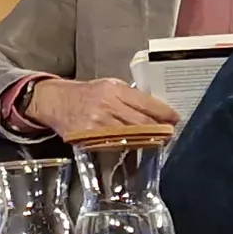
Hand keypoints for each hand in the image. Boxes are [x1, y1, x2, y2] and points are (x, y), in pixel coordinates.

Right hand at [20, 76, 176, 137]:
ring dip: (147, 141)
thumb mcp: (109, 85)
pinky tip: (136, 148)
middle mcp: (107, 106)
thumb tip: (154, 109)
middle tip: (170, 134)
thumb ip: (130, 96)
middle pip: (142, 122)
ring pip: (131, 136)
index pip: (147, 103)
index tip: (175, 119)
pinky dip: (128, 147)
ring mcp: (98, 124)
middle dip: (160, 130)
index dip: (164, 113)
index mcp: (115, 90)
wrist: (57, 101)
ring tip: (158, 142)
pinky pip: (114, 146)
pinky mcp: (90, 139)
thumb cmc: (86, 93)